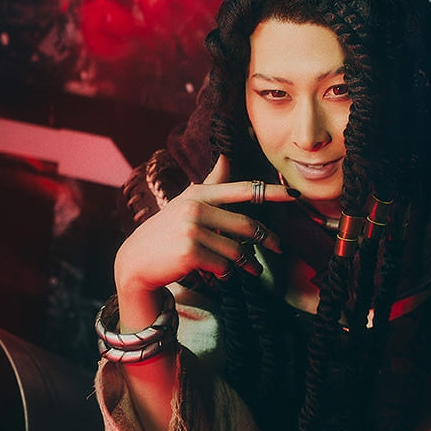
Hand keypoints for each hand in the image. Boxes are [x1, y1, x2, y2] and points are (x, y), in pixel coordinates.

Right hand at [115, 155, 295, 328]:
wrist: (136, 260)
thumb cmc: (167, 231)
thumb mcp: (187, 202)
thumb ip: (210, 183)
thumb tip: (226, 157)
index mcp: (199, 194)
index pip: (242, 190)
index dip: (271, 192)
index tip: (294, 195)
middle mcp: (196, 208)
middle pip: (246, 225)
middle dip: (267, 239)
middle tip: (279, 248)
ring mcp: (192, 229)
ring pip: (236, 249)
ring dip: (247, 263)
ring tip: (252, 270)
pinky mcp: (190, 252)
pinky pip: (223, 265)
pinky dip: (225, 273)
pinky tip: (219, 273)